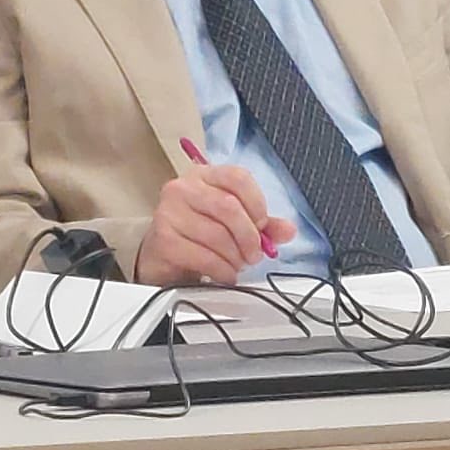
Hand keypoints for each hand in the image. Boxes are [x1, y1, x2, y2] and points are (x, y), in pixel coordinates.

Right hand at [134, 165, 295, 285]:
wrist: (160, 256)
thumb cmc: (197, 234)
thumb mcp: (230, 222)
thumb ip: (261, 224)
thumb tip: (288, 230)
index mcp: (204, 175)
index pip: (238, 177)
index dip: (257, 203)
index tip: (262, 226)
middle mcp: (183, 188)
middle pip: (229, 207)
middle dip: (249, 237)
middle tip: (254, 255)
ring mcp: (170, 212)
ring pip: (218, 236)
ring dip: (236, 258)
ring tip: (237, 265)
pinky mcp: (164, 239)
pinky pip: (204, 257)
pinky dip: (222, 270)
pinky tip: (224, 274)